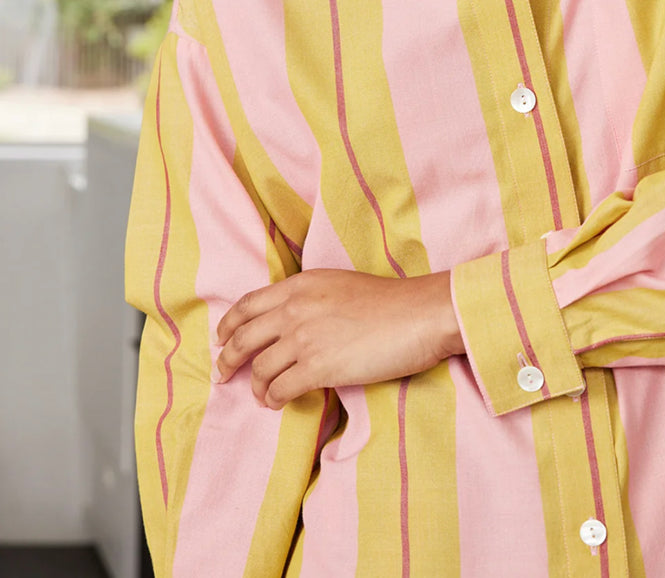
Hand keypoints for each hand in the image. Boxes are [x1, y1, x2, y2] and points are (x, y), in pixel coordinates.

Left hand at [214, 269, 461, 408]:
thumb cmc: (390, 301)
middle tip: (223, 373)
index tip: (221, 340)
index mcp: (300, 285)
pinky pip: (280, 390)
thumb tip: (291, 321)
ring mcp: (305, 338)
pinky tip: (277, 403)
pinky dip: (273, 400)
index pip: (248, 305)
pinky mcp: (319, 367)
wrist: (420, 314)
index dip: (228, 325)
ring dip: (255, 386)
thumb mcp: (339, 284)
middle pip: (243, 338)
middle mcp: (295, 308)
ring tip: (261, 395)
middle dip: (228, 359)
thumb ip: (309, 298)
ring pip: (259, 369)